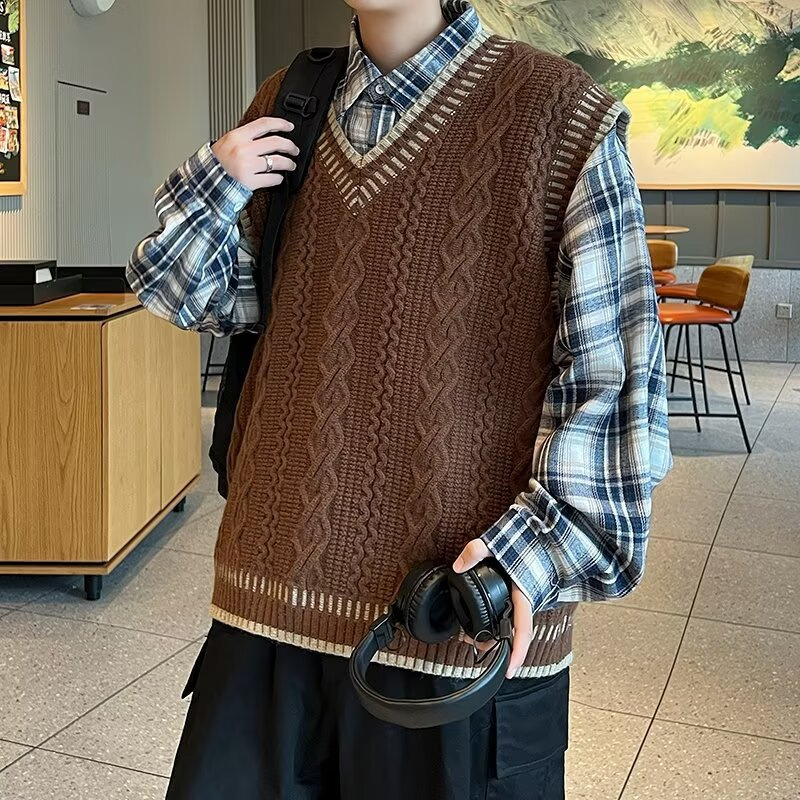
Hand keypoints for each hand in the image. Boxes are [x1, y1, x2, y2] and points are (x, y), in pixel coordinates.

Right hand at [211, 116, 299, 190]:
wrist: (206, 181)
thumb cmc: (216, 163)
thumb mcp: (227, 142)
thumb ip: (244, 137)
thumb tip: (264, 134)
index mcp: (238, 136)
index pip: (264, 124)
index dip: (280, 123)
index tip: (289, 126)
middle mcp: (244, 149)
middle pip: (276, 142)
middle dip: (290, 146)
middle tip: (294, 149)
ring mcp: (248, 166)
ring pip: (277, 161)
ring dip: (288, 163)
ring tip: (291, 165)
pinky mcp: (251, 182)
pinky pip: (272, 178)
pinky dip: (278, 178)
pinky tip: (278, 178)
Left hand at [453, 539, 533, 678]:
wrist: (542, 527)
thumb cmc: (525, 536)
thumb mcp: (496, 541)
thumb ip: (476, 552)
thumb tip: (458, 566)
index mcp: (525, 593)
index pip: (523, 629)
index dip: (517, 652)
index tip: (510, 670)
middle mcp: (530, 599)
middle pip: (516, 633)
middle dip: (497, 646)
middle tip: (473, 647)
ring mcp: (527, 596)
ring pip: (513, 624)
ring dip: (495, 633)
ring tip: (471, 635)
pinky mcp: (523, 592)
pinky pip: (512, 614)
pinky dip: (498, 621)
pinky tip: (483, 618)